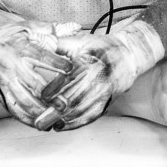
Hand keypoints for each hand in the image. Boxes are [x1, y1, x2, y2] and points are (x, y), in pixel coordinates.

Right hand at [0, 19, 74, 128]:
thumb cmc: (8, 36)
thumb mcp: (27, 27)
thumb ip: (50, 29)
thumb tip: (75, 28)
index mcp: (20, 48)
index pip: (40, 57)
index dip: (56, 63)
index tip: (70, 68)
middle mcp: (11, 65)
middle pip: (32, 83)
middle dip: (50, 95)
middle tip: (65, 104)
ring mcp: (5, 81)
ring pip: (22, 100)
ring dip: (40, 112)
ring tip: (56, 118)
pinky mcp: (0, 93)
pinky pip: (13, 109)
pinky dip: (27, 119)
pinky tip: (40, 125)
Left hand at [45, 22, 164, 130]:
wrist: (128, 56)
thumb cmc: (100, 47)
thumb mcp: (80, 41)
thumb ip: (58, 44)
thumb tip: (37, 47)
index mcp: (90, 62)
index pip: (69, 79)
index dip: (54, 88)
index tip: (41, 96)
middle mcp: (99, 79)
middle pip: (74, 99)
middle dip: (55, 112)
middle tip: (38, 120)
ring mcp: (104, 93)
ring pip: (82, 111)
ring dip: (63, 121)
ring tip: (45, 125)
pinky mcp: (107, 102)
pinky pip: (90, 116)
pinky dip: (75, 124)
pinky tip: (61, 126)